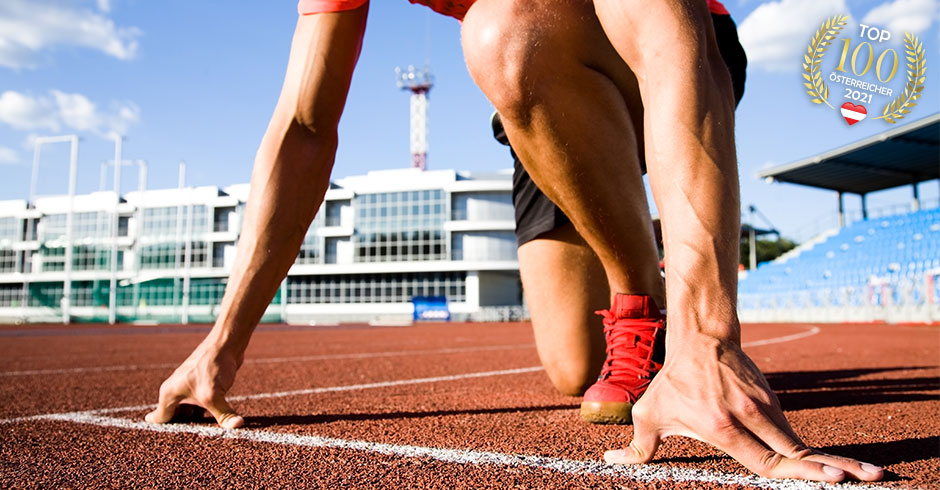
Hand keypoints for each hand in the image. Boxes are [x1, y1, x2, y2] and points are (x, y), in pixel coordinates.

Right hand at [145, 343, 244, 428]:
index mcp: (169, 394)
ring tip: (210, 429)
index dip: (164, 433)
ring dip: (200, 420)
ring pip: (191, 411)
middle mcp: (175, 390)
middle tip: (196, 437)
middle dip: (187, 427)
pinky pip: (202, 404)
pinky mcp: (202, 385)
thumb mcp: (215, 396)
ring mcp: (188, 387)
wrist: (226, 343)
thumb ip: (223, 415)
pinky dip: (209, 412)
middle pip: (176, 417)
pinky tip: (223, 417)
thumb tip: (237, 426)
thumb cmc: (212, 365)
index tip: (167, 444)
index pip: (160, 420)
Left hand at [604, 335, 883, 481]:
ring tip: (866, 474)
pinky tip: (829, 463)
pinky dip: (808, 450)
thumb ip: (636, 446)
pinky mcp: (772, 401)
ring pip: (798, 442)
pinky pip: (789, 432)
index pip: (768, 460)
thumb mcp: (649, 413)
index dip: (800, 473)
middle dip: (832, 468)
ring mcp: (765, 407)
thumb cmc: (672, 381)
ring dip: (829, 459)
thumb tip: (609, 460)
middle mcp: (749, 417)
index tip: (831, 479)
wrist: (700, 338)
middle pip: (796, 453)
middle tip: (867, 479)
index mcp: (723, 426)